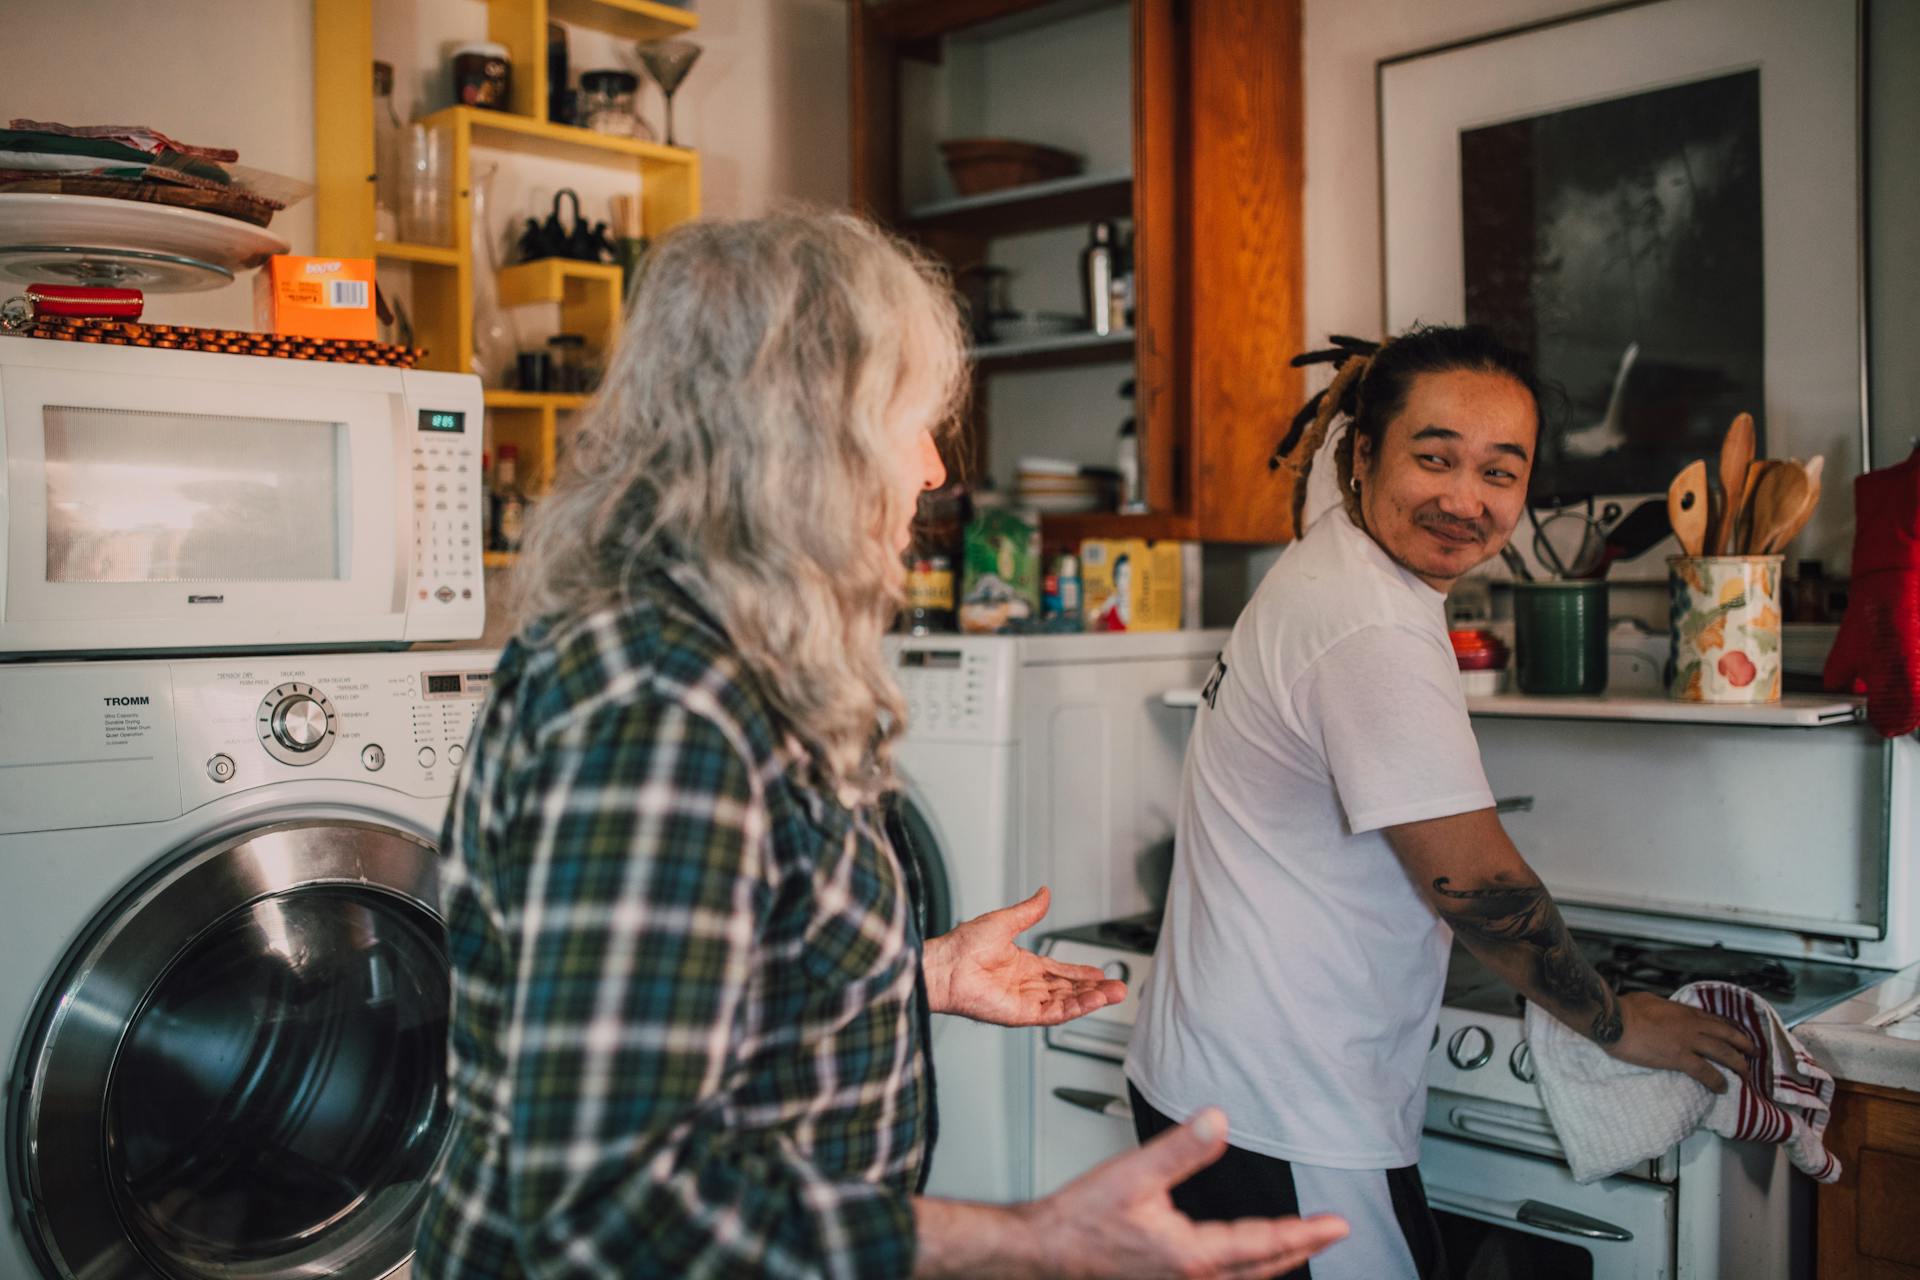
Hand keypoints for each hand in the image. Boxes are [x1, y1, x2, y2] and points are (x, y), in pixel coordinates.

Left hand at [922, 887, 1125, 1026]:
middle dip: (1094, 989)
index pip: (1057, 971)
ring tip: (1114, 994)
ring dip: (1091, 999)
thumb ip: (1029, 911)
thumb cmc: (962, 946)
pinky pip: (1053, 1013)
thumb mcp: (1004, 921)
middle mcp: (1024, 985)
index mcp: (1021, 964)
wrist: (945, 965)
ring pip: (1065, 1002)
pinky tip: (1092, 1002)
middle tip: (1118, 987)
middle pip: (1067, 989)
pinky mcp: (1020, 1014)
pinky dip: (1074, 1008)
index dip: (1079, 972)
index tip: (1099, 972)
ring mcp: (1023, 1001)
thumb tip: (1044, 893)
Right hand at [1023, 1108, 1348, 1279]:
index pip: (1264, 1243)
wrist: (1046, 1251)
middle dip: (1299, 1249)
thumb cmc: (1081, 1220)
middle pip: (1262, 1268)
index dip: (1305, 1231)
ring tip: (1297, 1244)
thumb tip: (1218, 1121)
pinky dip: (1245, 1270)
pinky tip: (1241, 1259)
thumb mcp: (1133, 1173)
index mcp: (1191, 1254)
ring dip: (1275, 1262)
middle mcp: (1191, 1277)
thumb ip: (1181, 1148)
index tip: (1336, 1224)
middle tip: (1331, 1234)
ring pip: (1244, 1279)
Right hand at [1603, 992, 1757, 1091]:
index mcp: (1683, 1011)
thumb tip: (1665, 1011)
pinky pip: (1705, 1071)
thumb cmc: (1625, 1009)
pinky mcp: (1680, 1058)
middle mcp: (1692, 1025)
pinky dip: (1717, 1080)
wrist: (1616, 1021)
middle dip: (1743, 1043)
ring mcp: (1688, 1042)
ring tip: (1746, 1072)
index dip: (1728, 1027)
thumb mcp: (1649, 1000)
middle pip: (1726, 1034)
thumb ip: (1663, 1007)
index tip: (1736, 1033)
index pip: (1713, 1019)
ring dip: (1738, 1063)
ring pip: (1723, 1052)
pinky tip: (1723, 1088)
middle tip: (1754, 1052)